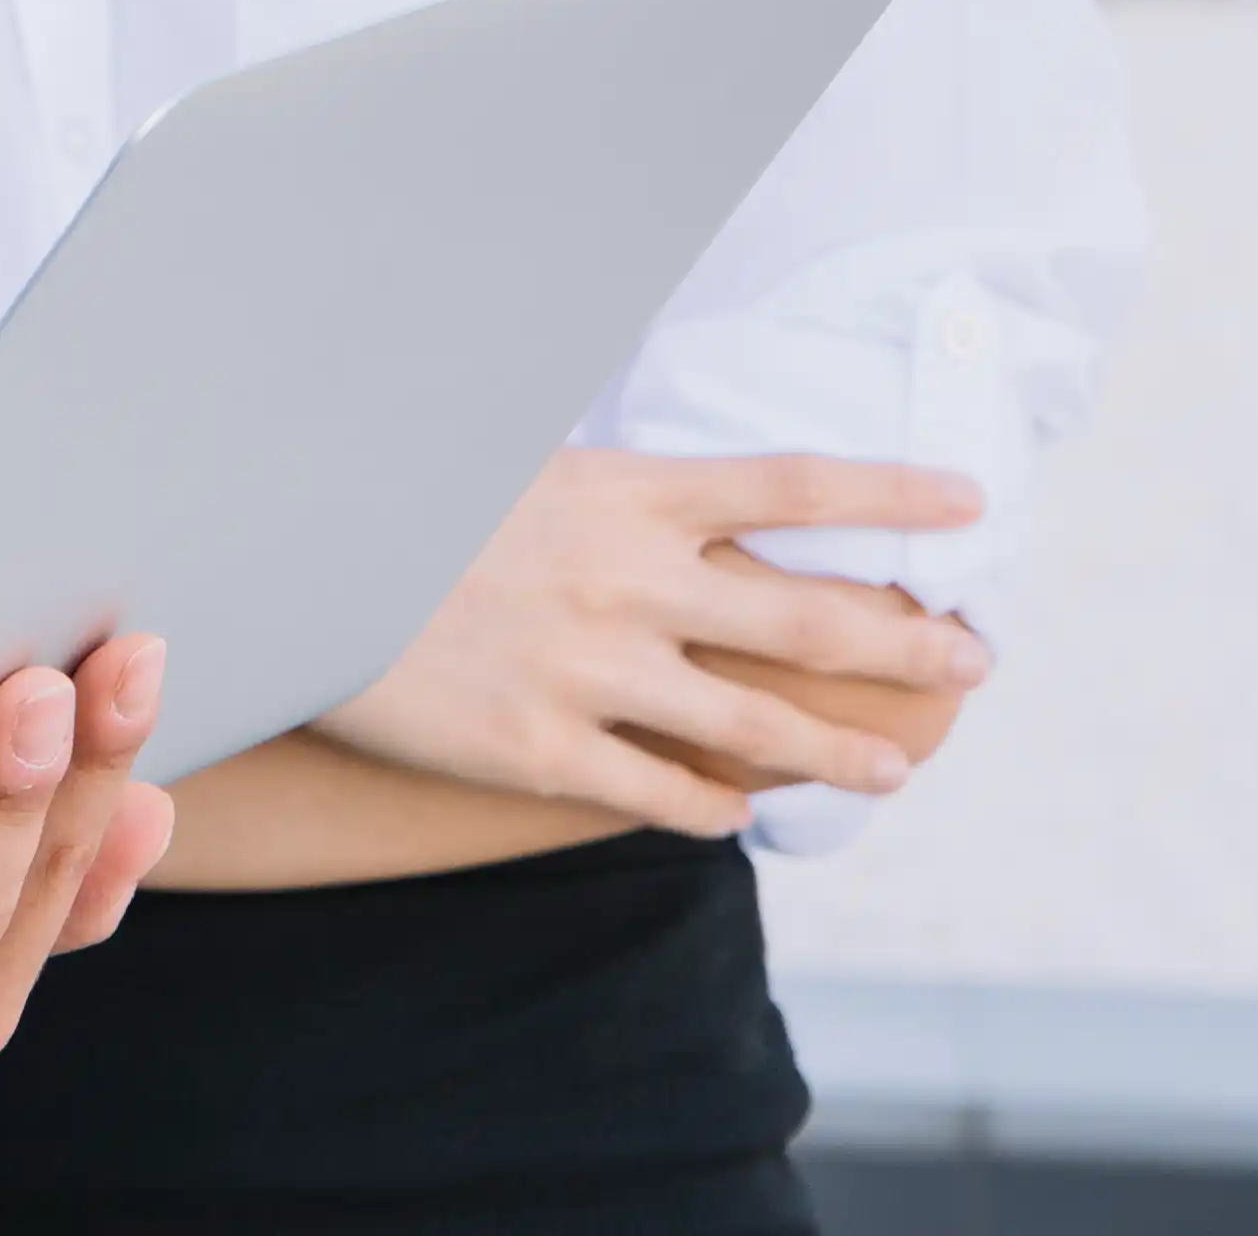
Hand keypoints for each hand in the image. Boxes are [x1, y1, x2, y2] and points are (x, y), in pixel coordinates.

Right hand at [315, 448, 992, 837]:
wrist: (284, 567)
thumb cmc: (396, 497)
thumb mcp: (505, 447)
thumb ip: (601, 463)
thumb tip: (665, 445)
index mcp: (624, 491)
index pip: (793, 485)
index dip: (894, 495)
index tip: (971, 507)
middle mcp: (625, 579)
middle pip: (807, 616)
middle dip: (907, 644)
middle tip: (973, 662)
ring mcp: (588, 671)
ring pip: (757, 726)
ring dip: (840, 751)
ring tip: (892, 767)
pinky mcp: (541, 750)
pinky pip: (663, 793)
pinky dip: (716, 807)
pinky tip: (740, 812)